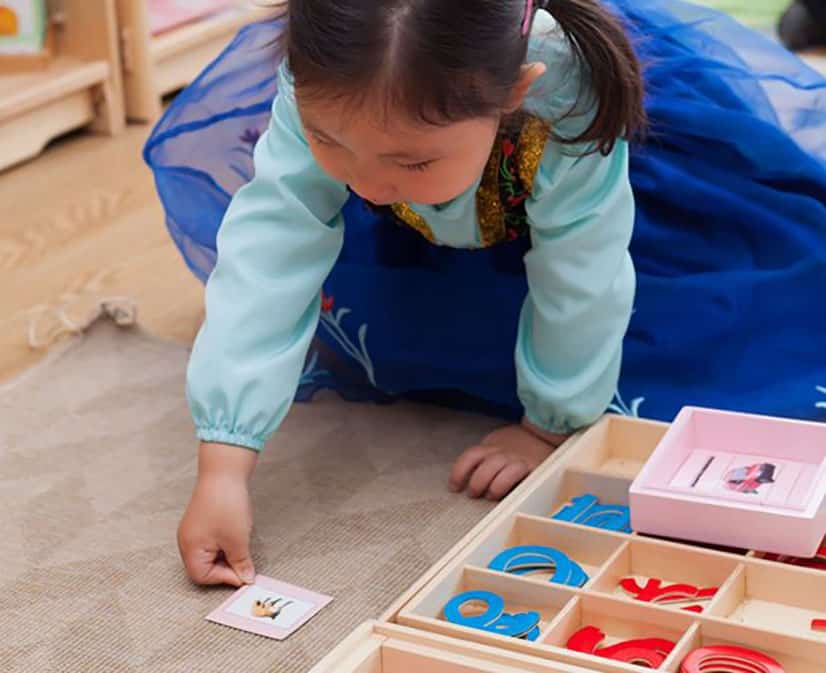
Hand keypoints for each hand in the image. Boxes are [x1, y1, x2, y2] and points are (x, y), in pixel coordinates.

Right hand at [177, 442, 257, 586]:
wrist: (224, 472)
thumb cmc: (226, 504)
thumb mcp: (238, 540)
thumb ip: (240, 563)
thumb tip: (245, 578)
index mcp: (190, 548)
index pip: (202, 576)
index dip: (224, 578)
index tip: (243, 573)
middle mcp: (186, 540)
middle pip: (204, 566)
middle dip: (225, 567)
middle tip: (244, 563)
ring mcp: (193, 529)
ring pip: (209, 553)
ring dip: (226, 554)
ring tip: (241, 546)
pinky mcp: (201, 520)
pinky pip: (211, 541)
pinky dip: (224, 543)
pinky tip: (236, 535)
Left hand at [449, 419, 567, 500]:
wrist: (544, 433)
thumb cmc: (516, 445)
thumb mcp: (496, 446)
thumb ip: (483, 459)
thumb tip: (465, 479)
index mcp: (491, 447)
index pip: (470, 457)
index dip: (459, 472)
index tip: (454, 487)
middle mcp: (503, 453)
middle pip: (485, 467)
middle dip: (476, 482)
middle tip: (473, 494)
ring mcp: (518, 460)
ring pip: (502, 473)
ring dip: (493, 487)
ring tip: (490, 495)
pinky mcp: (534, 468)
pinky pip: (521, 477)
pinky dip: (511, 486)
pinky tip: (508, 495)